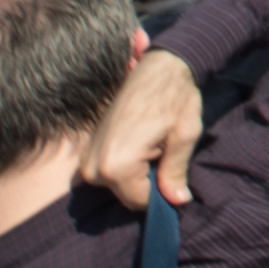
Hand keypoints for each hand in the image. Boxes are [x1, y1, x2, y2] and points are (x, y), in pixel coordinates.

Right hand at [78, 41, 207, 208]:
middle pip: (126, 196)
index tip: (171, 168)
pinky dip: (125, 164)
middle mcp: (93, 167)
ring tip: (151, 143)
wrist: (160, 65)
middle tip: (161, 150)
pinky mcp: (86, 150)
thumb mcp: (183, 136)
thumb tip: (178, 201)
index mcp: (116, 165)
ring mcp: (85, 159)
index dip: (162, 191)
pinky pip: (108, 172)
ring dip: (136, 172)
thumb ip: (175, 172)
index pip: (141, 202)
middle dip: (147, 181)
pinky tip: (139, 142)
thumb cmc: (176, 97)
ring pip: (117, 185)